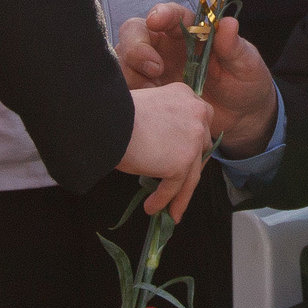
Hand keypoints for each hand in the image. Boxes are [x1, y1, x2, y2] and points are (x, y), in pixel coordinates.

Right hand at [119, 82, 217, 219]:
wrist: (106, 121)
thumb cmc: (115, 113)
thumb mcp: (149, 107)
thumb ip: (164, 120)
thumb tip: (163, 146)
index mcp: (187, 96)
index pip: (199, 123)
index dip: (195, 142)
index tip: (189, 156)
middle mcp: (197, 115)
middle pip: (201, 149)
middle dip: (192, 168)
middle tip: (181, 184)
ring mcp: (192, 140)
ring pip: (191, 174)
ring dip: (181, 195)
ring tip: (171, 210)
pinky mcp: (181, 162)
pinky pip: (174, 187)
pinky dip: (163, 200)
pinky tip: (151, 208)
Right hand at [120, 5, 277, 157]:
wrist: (243, 117)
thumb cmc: (245, 82)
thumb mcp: (246, 64)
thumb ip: (235, 46)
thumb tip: (229, 23)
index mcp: (190, 30)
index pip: (169, 14)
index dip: (160, 13)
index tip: (156, 21)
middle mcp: (166, 45)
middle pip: (135, 33)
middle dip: (136, 46)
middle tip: (154, 67)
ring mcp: (153, 69)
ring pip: (125, 60)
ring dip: (132, 73)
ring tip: (155, 92)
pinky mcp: (149, 93)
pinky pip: (128, 89)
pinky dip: (133, 95)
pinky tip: (152, 108)